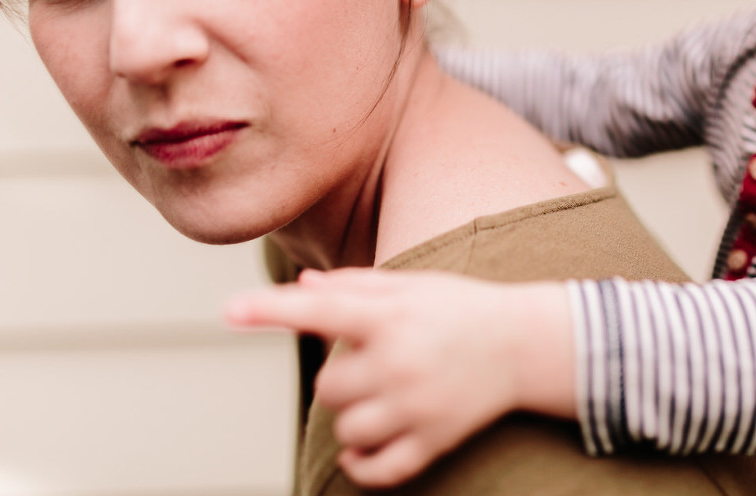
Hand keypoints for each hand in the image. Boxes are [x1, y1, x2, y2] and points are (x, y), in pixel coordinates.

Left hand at [224, 268, 574, 487]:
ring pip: (346, 428)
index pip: (321, 310)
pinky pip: (376, 470)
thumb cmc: (460, 307)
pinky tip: (364, 445)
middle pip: (328, 386)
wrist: (525, 344)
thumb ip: (353, 285)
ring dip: (352, 415)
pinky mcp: (433, 441)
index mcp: (393, 315)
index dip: (272, 309)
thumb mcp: (411, 285)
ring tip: (382, 394)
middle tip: (374, 360)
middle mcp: (401, 361)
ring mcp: (417, 407)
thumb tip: (298, 286)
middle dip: (340, 375)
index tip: (229, 309)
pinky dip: (362, 463)